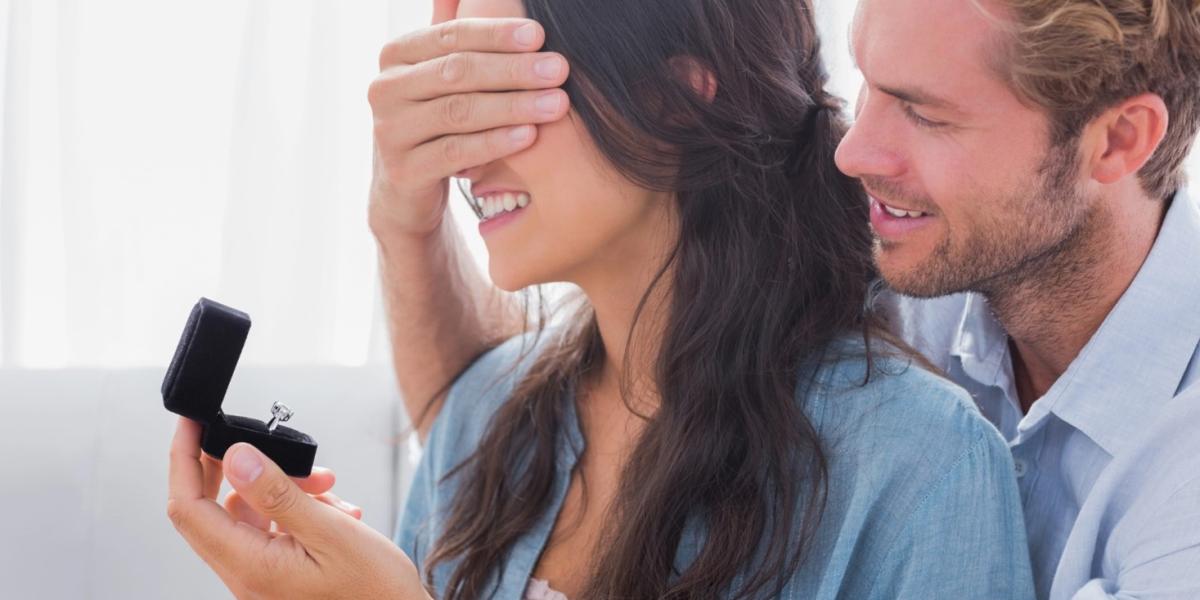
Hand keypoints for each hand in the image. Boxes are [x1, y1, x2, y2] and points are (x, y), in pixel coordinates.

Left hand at [167, 418, 429, 598]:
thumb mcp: (331, 532)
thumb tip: (235, 457)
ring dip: (281, 487)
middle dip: (233, 466)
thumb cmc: (375, 591)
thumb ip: (278, 494)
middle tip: (254, 438)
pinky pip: (270, 528)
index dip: (184, 460)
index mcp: (250, 566)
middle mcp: (245, 575)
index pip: (190, 508)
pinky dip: (295, 508)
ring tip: (326, 486)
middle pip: (208, 509)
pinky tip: (332, 508)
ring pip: (246, 514)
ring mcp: (260, 576)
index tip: (192, 423)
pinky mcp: (277, 572)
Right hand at [367, 0, 570, 236]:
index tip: (540, 35)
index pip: (451, 36)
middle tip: (558, 69)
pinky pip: (456, 152)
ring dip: (513, 105)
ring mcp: (390, 131)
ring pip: (459, 112)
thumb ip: (455, 36)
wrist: (406, 189)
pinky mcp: (403, 171)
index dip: (496, 34)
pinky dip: (496, 142)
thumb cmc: (435, 123)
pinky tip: (529, 135)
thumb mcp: (439, 77)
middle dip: (513, 69)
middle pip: (457, 72)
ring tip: (556, 103)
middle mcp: (385, 88)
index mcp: (396, 55)